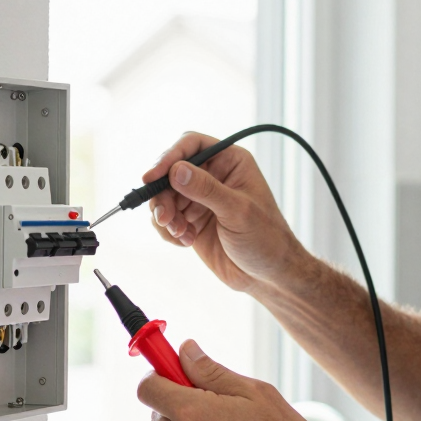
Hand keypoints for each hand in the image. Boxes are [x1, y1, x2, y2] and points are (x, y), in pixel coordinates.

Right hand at [142, 132, 305, 294]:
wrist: (268, 276)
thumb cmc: (266, 239)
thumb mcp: (238, 211)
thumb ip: (206, 189)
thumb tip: (176, 171)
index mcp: (230, 162)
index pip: (192, 145)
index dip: (170, 157)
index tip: (153, 177)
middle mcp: (213, 176)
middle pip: (171, 172)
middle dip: (163, 194)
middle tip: (164, 217)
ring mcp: (200, 199)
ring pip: (165, 196)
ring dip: (165, 215)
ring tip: (179, 233)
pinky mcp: (191, 221)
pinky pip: (166, 218)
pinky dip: (168, 230)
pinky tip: (185, 242)